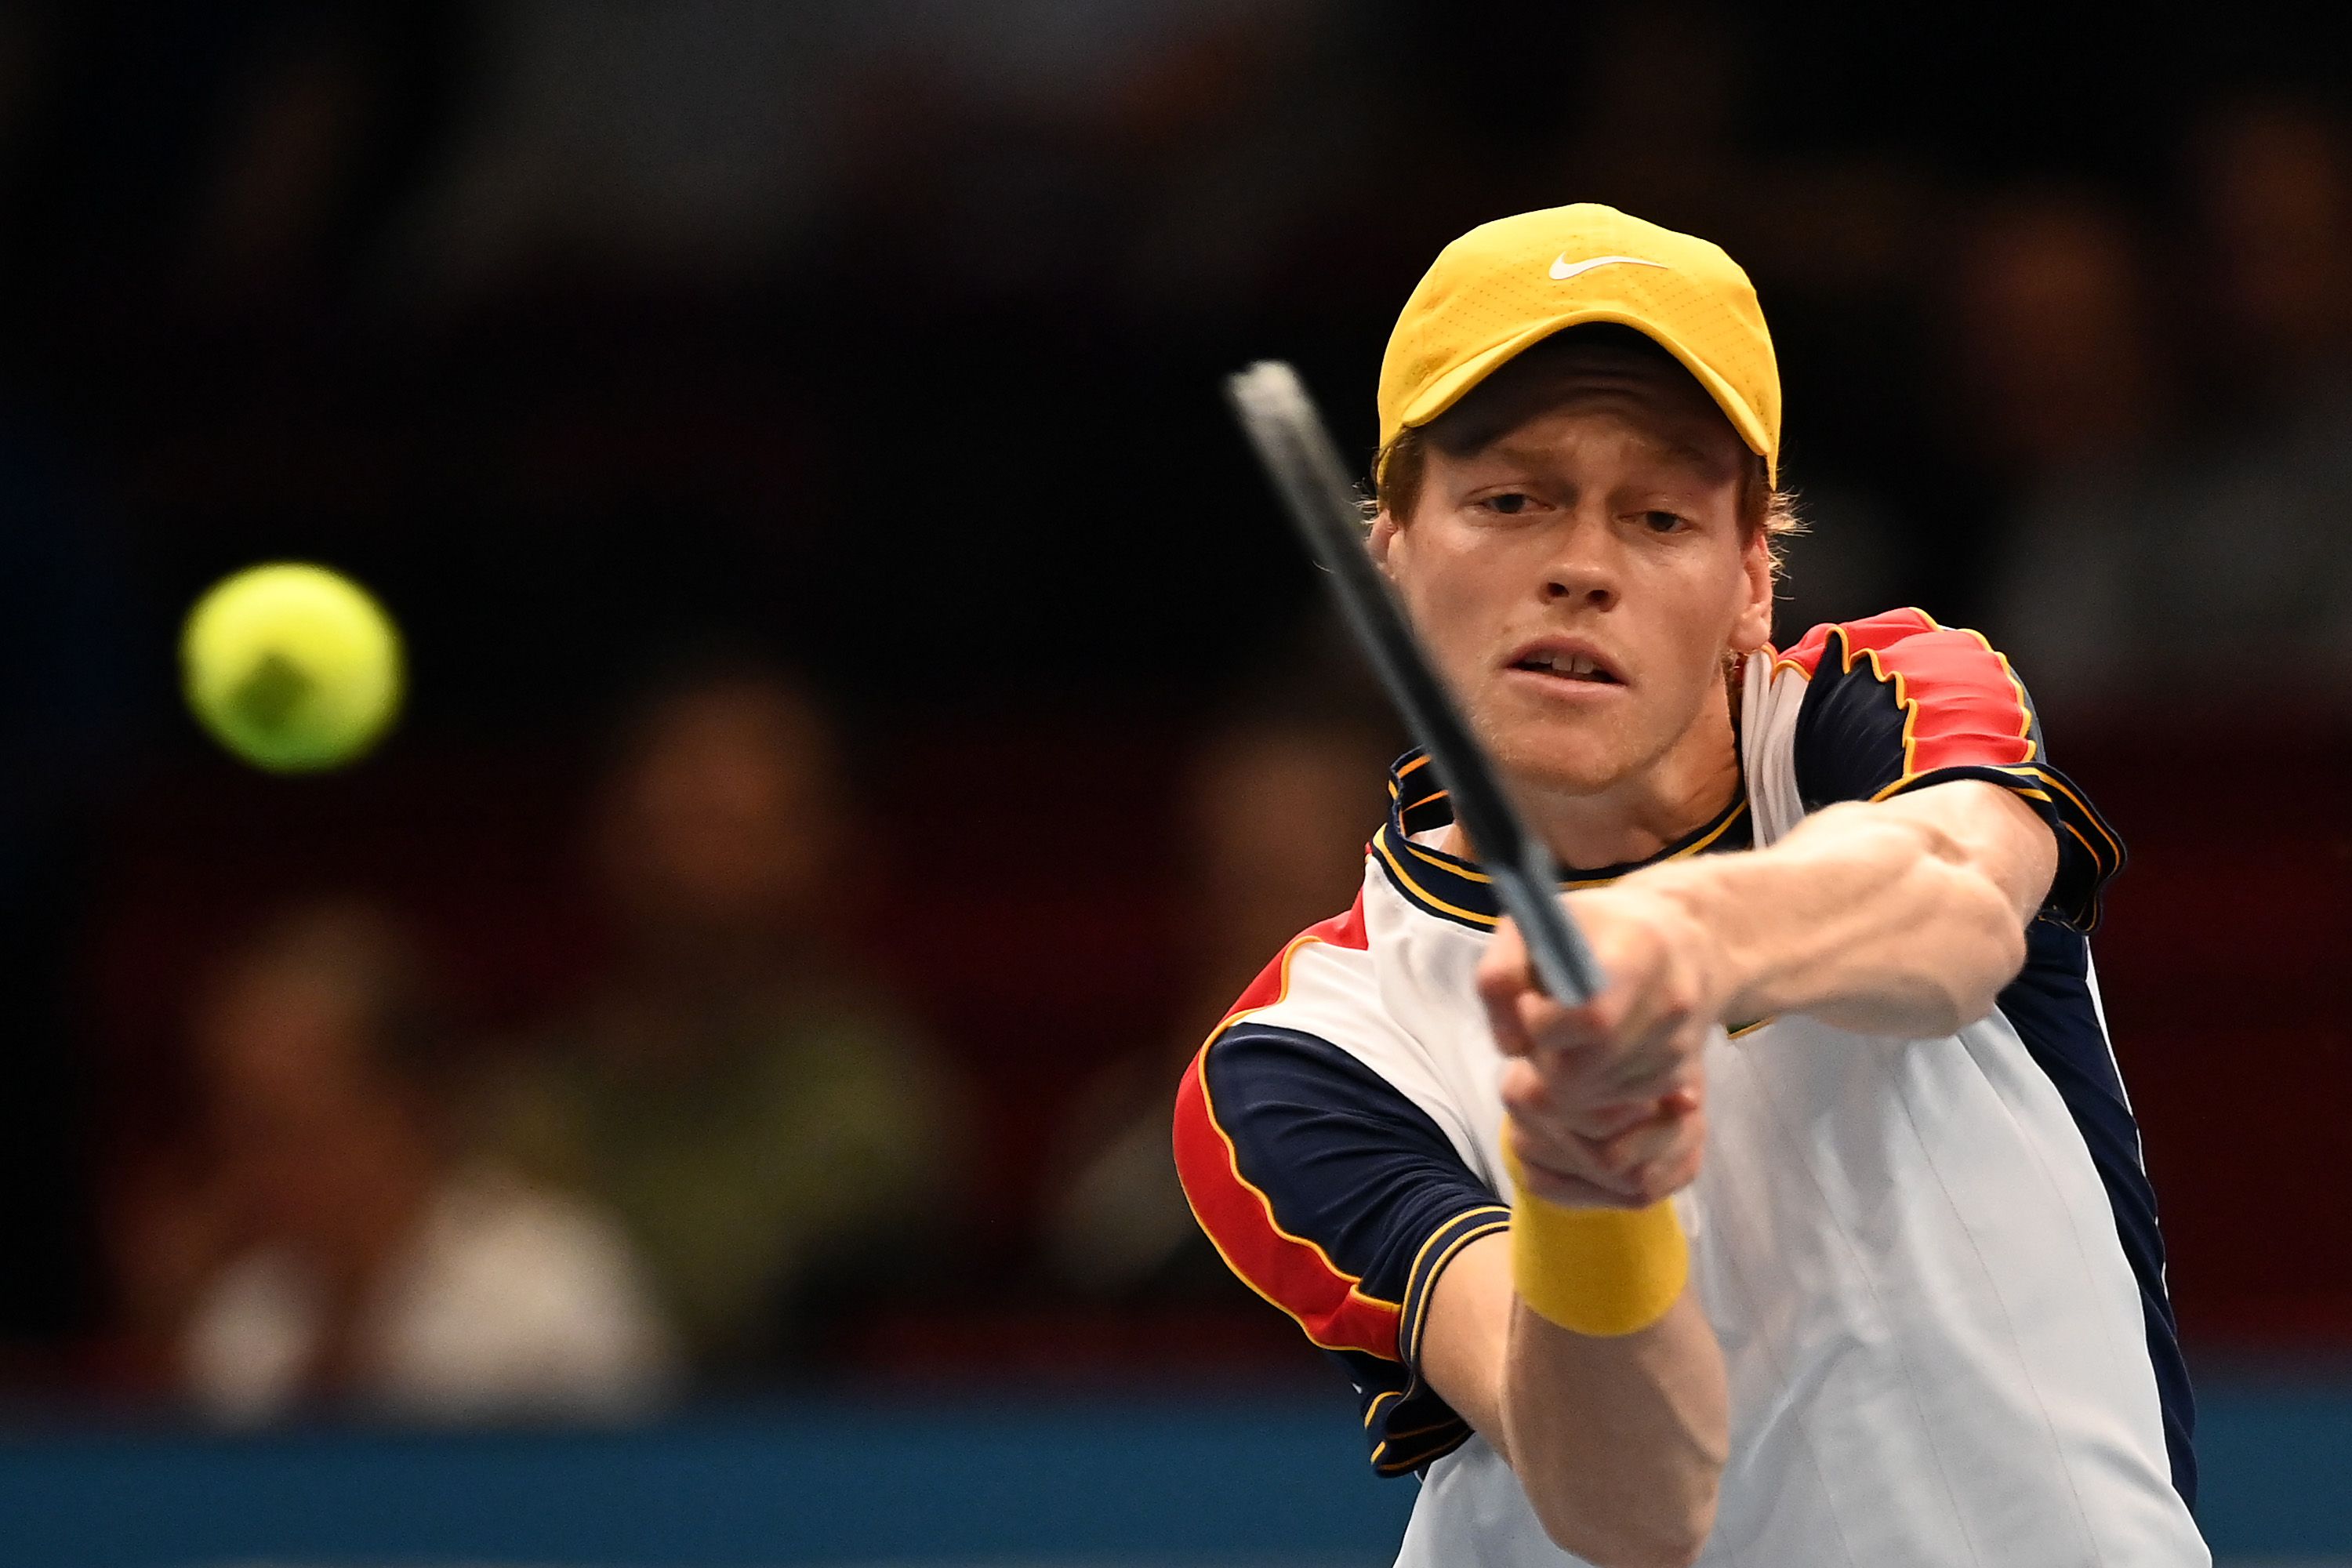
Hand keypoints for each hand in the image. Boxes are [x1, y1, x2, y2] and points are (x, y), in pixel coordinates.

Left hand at [1479, 881, 1728, 1208]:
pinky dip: (1593, 1105)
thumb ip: (1500, 977)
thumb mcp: (1532, 929)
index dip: (1543, 1026)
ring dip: (1567, 1089)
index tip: (1532, 1005)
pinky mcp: (1685, 1084)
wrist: (1681, 944)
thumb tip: (1512, 1047)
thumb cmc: (1593, 932)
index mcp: (1637, 955)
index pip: (1589, 1021)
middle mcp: (1671, 1007)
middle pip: (1585, 1078)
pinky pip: (1622, 1121)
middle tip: (1543, 1037)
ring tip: (1569, 1045)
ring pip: (1601, 1111)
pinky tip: (1593, 1065)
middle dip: (1547, 1066)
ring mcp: (1682, 1050)